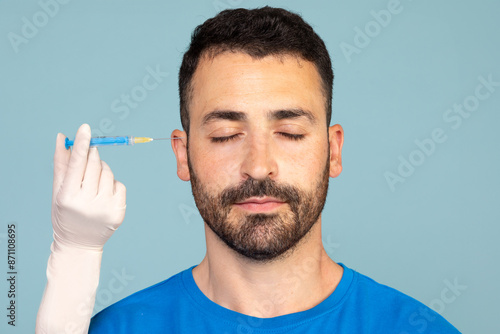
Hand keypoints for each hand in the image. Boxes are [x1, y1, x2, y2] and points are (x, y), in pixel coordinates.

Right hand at [51, 124, 125, 249]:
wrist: (79, 243)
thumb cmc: (65, 213)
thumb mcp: (58, 190)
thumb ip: (61, 164)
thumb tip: (63, 137)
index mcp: (68, 196)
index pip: (76, 165)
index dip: (81, 144)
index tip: (85, 128)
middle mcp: (87, 203)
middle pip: (94, 165)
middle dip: (91, 156)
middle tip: (88, 156)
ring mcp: (105, 208)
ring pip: (108, 173)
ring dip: (102, 170)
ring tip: (93, 184)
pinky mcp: (119, 211)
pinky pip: (119, 184)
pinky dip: (112, 184)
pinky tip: (103, 195)